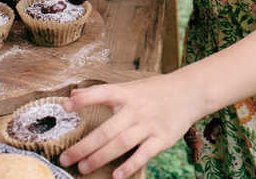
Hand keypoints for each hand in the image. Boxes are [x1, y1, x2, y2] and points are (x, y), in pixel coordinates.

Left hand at [59, 73, 203, 177]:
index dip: (84, 99)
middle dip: (85, 145)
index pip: (103, 93)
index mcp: (127, 93)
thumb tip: (72, 93)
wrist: (190, 91)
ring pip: (121, 143)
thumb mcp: (131, 86)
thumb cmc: (156, 90)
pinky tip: (117, 176)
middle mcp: (136, 108)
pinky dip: (130, 165)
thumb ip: (103, 93)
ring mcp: (149, 124)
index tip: (65, 105)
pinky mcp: (162, 138)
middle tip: (66, 158)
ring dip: (100, 157)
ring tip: (83, 168)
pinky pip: (144, 154)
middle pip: (107, 129)